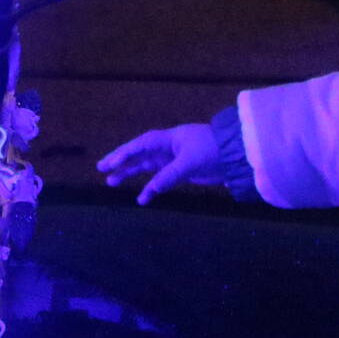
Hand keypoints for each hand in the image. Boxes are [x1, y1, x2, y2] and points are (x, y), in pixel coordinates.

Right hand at [96, 123, 220, 204]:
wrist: (237, 156)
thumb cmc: (214, 151)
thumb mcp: (191, 162)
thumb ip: (170, 175)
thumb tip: (150, 190)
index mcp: (169, 139)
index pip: (141, 145)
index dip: (124, 153)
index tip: (108, 163)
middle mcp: (167, 147)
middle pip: (139, 153)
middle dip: (120, 161)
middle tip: (101, 169)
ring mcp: (173, 159)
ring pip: (146, 166)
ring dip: (129, 173)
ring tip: (111, 182)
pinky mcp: (180, 171)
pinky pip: (159, 179)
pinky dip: (150, 188)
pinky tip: (141, 198)